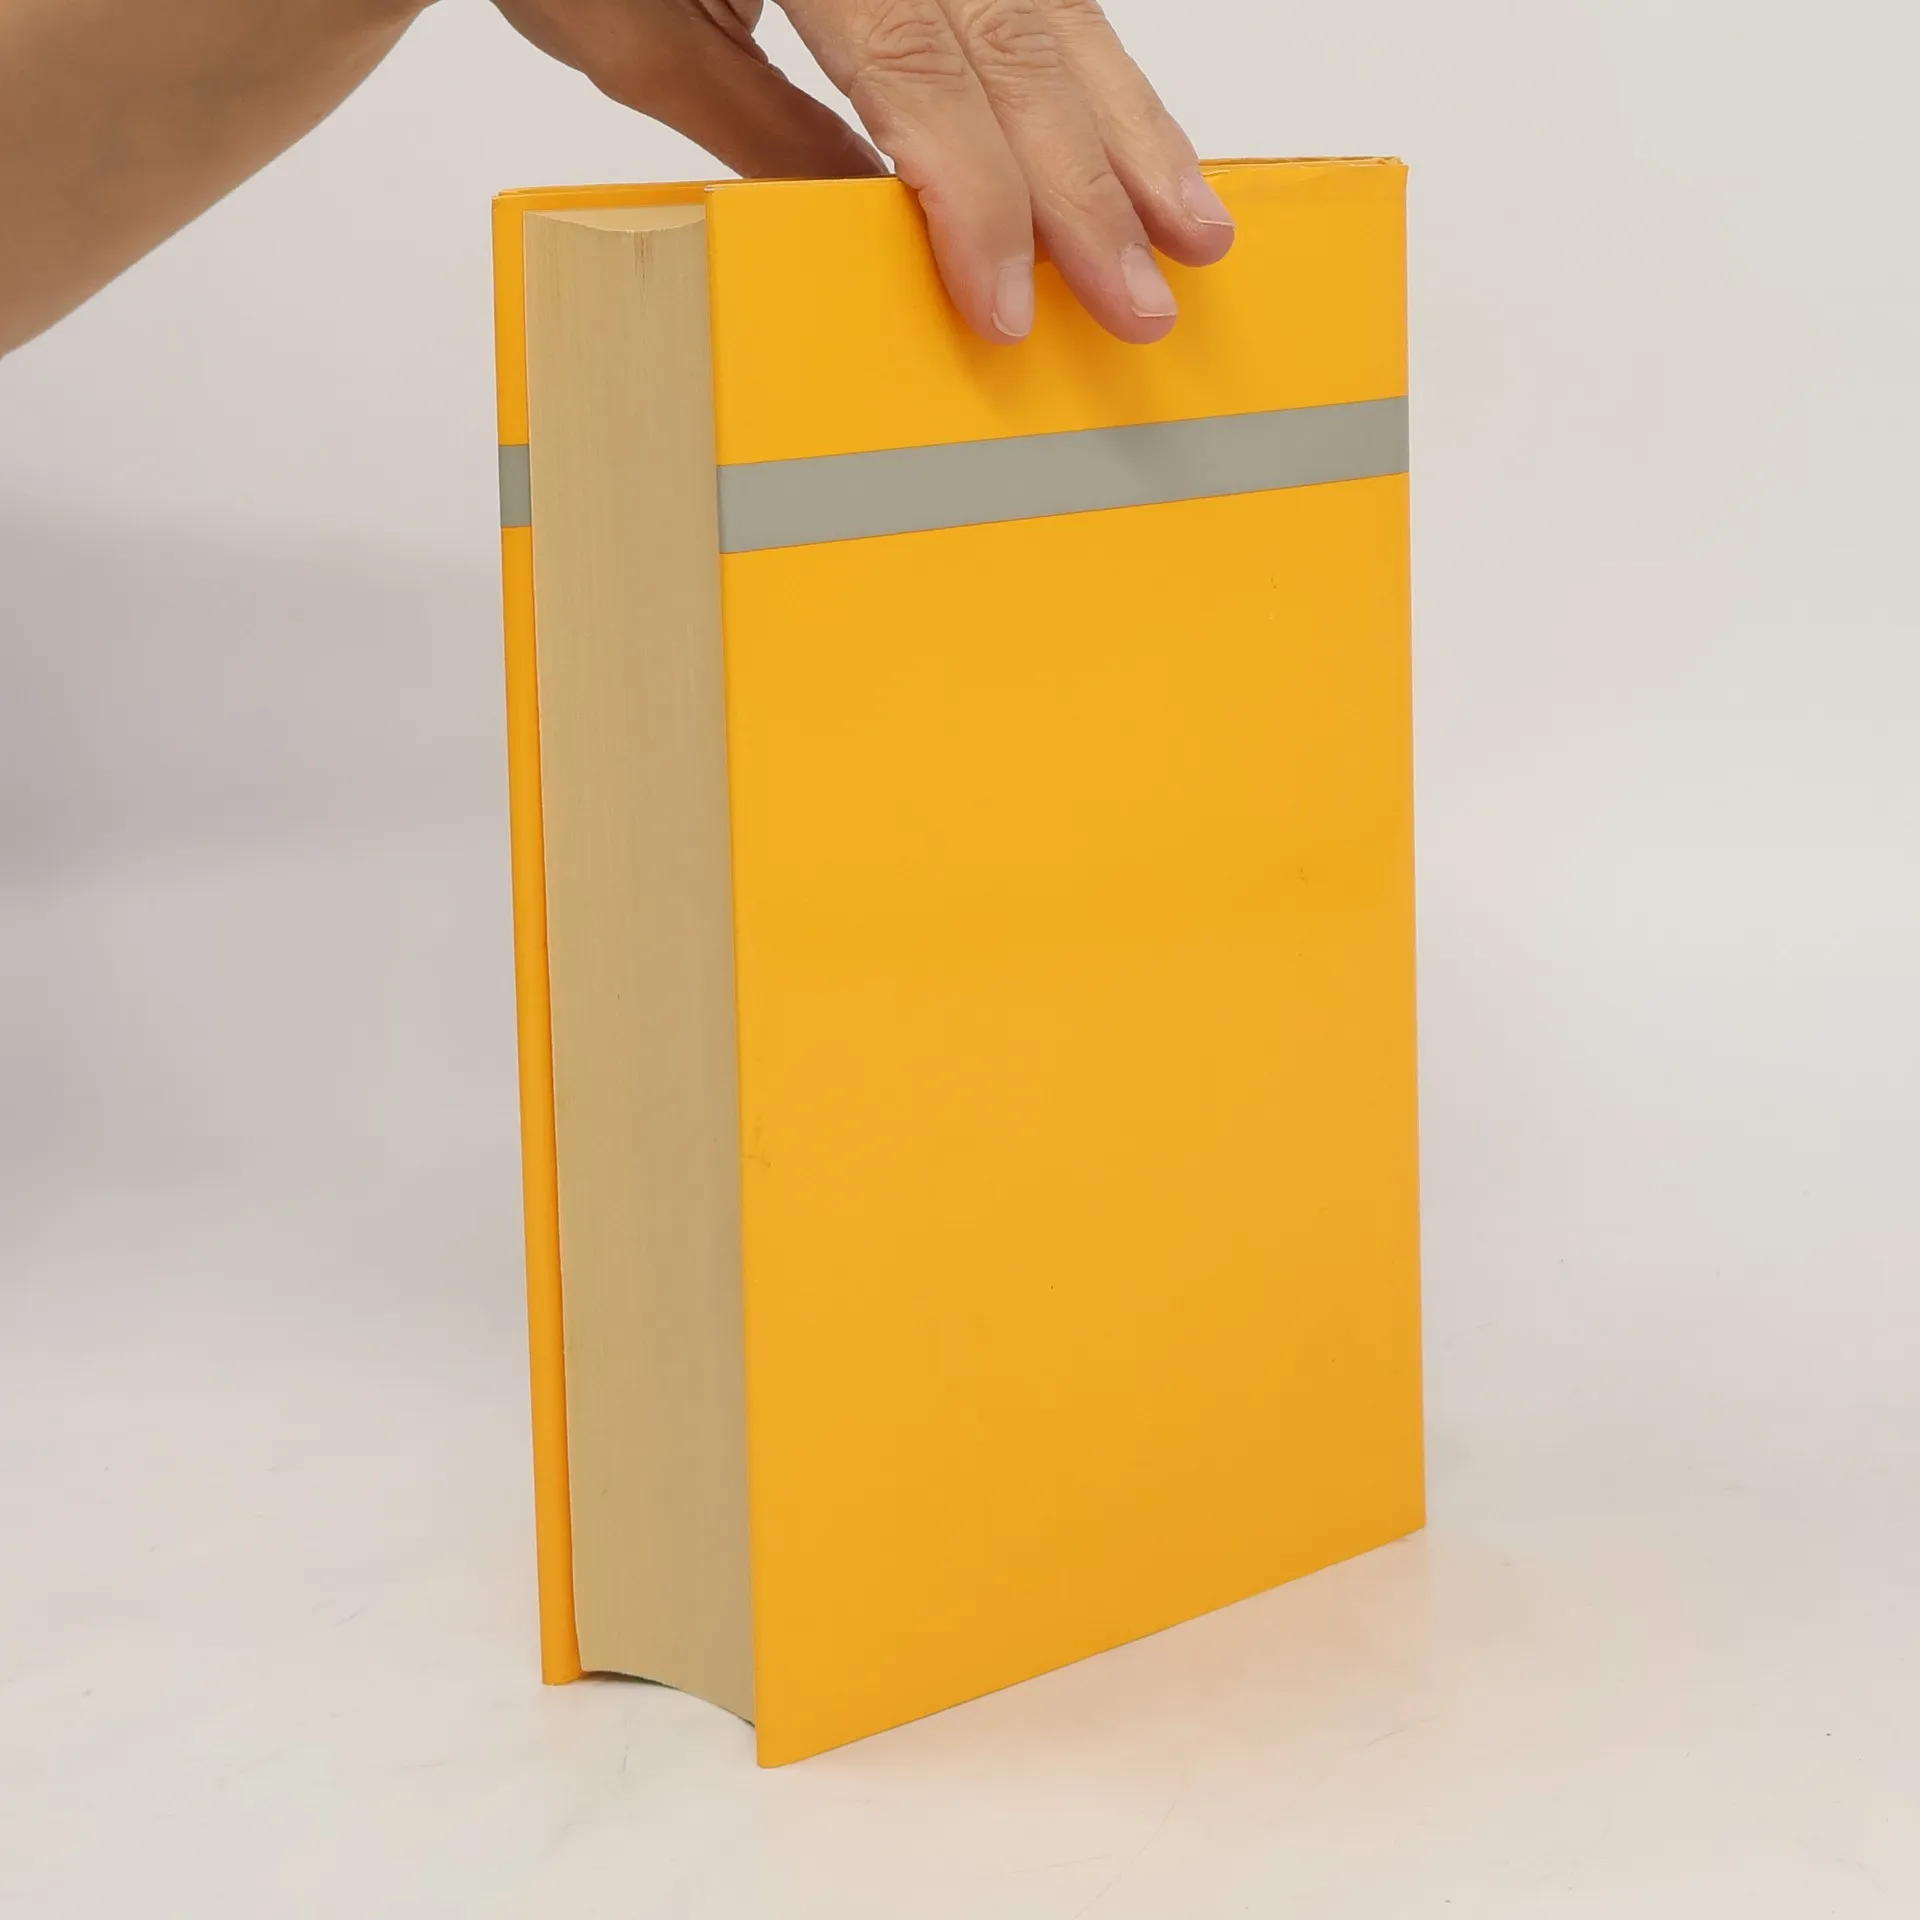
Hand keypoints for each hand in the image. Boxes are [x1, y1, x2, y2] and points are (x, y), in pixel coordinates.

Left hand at [489, 0, 1234, 344]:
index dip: (979, 193)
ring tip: (1190, 224)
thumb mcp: (636, 38)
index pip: (917, 63)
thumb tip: (883, 234)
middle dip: (1090, 180)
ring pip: (1050, 3)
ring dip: (1127, 123)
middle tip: (1145, 299)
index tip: (1009, 305)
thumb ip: (766, 129)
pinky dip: (1086, 72)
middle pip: (1012, 35)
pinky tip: (1131, 142)